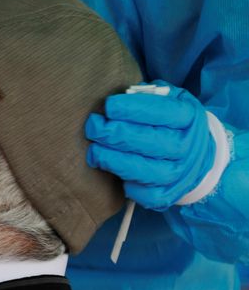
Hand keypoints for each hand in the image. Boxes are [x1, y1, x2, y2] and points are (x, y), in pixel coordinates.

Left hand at [85, 80, 217, 210]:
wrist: (196, 153)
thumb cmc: (170, 120)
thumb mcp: (167, 98)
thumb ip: (147, 95)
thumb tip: (119, 96)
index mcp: (188, 117)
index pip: (161, 112)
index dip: (132, 109)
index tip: (108, 106)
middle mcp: (188, 146)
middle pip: (149, 142)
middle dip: (114, 134)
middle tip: (93, 127)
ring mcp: (181, 173)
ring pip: (146, 170)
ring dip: (114, 160)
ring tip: (94, 151)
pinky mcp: (170, 193)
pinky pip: (147, 194)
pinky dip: (128, 185)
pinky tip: (113, 171)